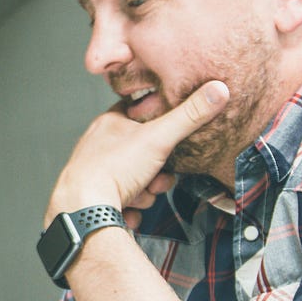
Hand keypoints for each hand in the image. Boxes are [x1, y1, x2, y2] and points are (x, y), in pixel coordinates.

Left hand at [45, 81, 228, 224]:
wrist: (84, 209)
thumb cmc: (114, 169)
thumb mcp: (159, 137)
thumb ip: (189, 116)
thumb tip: (217, 90)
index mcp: (109, 123)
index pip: (140, 114)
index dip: (160, 128)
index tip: (169, 140)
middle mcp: (98, 146)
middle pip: (142, 154)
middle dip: (157, 172)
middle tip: (156, 178)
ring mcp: (94, 173)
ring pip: (135, 180)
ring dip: (144, 193)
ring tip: (138, 195)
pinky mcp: (93, 198)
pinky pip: (121, 203)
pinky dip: (129, 209)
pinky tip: (127, 210)